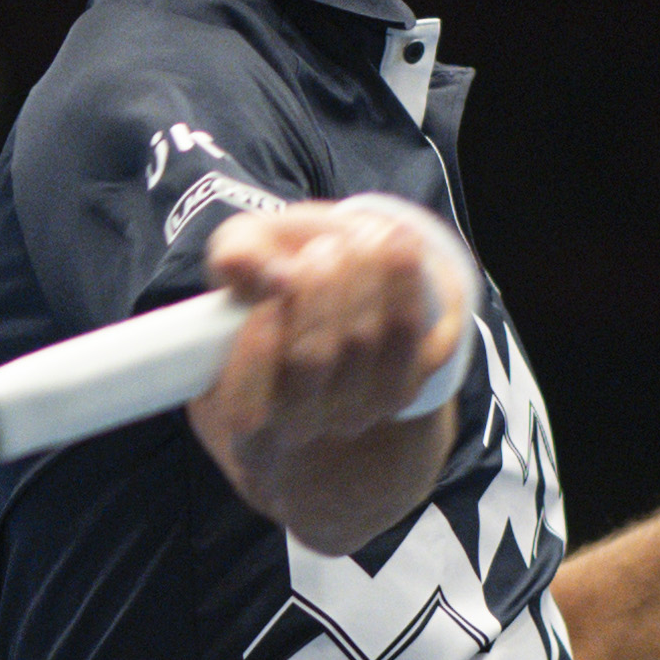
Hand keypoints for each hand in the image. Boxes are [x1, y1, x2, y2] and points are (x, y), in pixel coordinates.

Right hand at [191, 200, 467, 551]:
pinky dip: (413, 289)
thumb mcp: (246, 257)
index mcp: (245, 413)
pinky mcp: (408, 387)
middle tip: (325, 247)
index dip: (255, 354)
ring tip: (368, 235)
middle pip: (313, 360)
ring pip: (372, 345)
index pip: (244, 410)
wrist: (340, 286)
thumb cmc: (276, 277)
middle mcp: (301, 424)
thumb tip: (241, 263)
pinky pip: (423, 342)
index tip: (268, 295)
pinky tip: (400, 248)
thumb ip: (236, 255)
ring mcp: (359, 411)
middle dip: (320, 293)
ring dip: (372, 281)